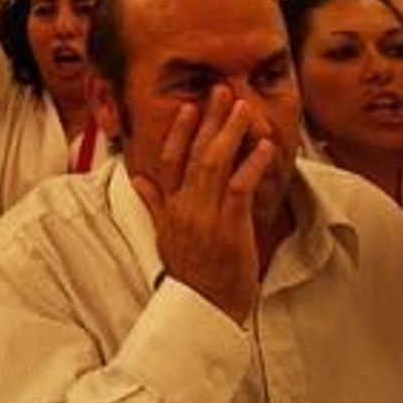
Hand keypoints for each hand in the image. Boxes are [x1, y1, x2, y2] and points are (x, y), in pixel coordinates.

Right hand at [131, 87, 273, 322]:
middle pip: (194, 154)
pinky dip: (251, 164)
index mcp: (169, 208)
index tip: (189, 106)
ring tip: (243, 108)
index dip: (179, 132)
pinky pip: (239, 187)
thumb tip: (138, 178)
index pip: (169, 160)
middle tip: (220, 91)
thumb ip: (154, 204)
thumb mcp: (165, 236)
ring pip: (215, 164)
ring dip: (230, 133)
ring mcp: (205, 216)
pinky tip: (263, 146)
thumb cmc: (191, 275)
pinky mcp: (228, 227)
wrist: (203, 310)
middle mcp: (184, 207)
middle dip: (208, 120)